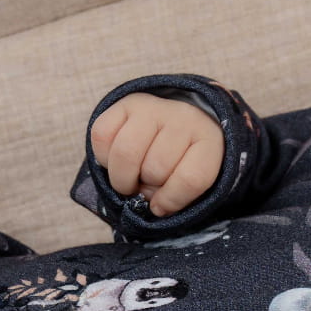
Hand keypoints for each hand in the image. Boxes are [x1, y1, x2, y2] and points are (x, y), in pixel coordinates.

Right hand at [89, 92, 223, 217]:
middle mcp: (183, 117)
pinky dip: (103, 157)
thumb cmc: (180, 161)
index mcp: (208, 141)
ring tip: (130, 176)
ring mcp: (153, 107)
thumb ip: (176, 197)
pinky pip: (102, 136)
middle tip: (146, 183)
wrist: (173, 124)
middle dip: (144, 187)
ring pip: (126, 154)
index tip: (161, 207)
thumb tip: (153, 206)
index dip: (172, 201)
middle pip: (155, 169)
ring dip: (122, 177)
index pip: (191, 179)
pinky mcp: (124, 103)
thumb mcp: (188, 181)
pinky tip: (115, 158)